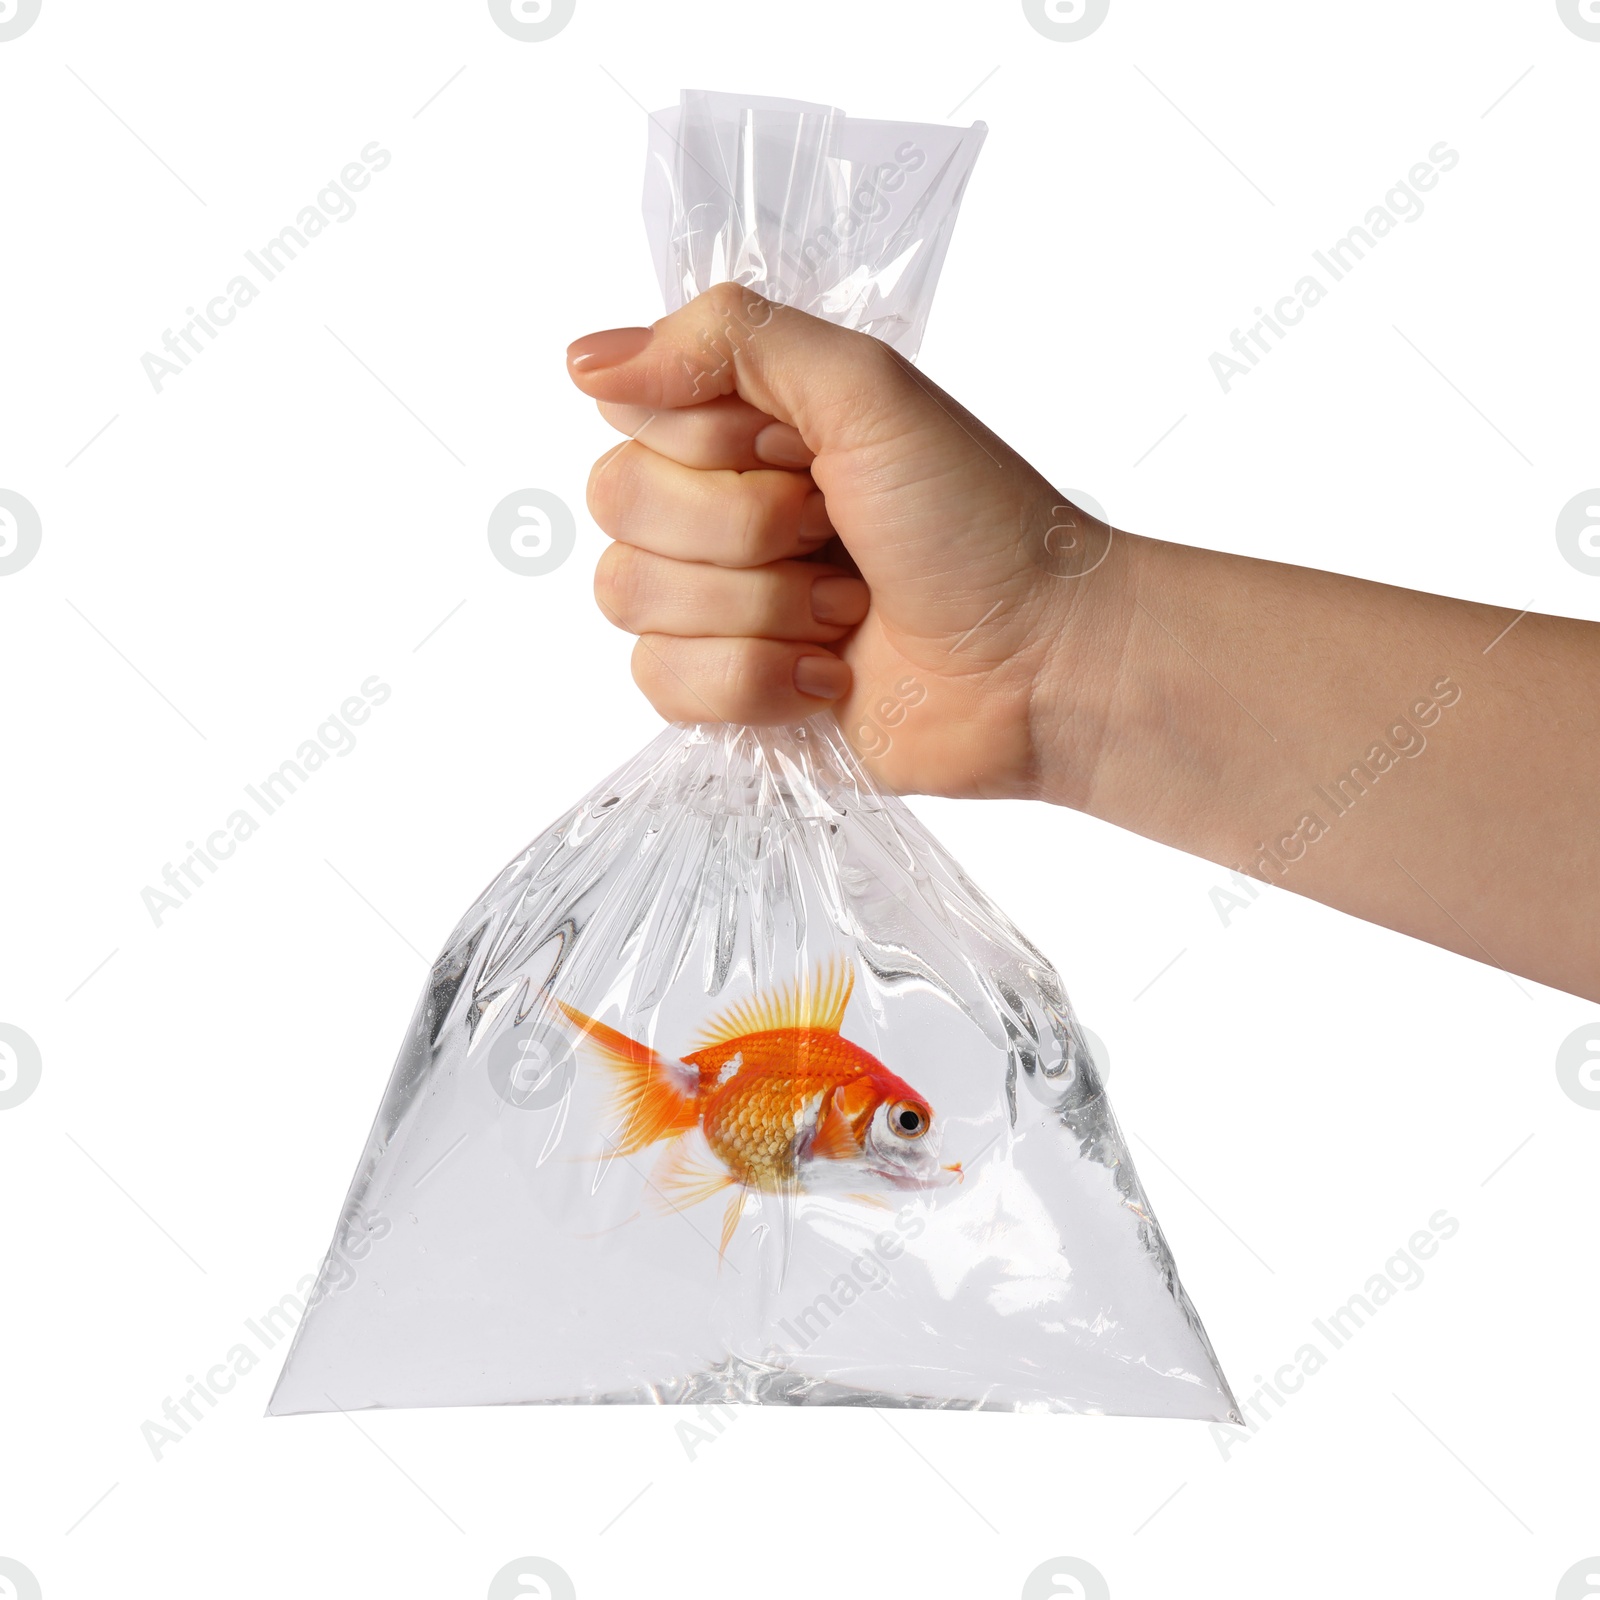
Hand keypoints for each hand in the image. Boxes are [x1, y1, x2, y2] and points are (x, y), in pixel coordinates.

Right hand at [565, 284, 1121, 800]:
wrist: (1038, 664)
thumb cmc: (975, 523)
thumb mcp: (868, 389)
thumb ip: (731, 338)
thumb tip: (584, 361)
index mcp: (746, 427)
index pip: (632, 411)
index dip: (712, 442)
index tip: (803, 455)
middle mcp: (719, 508)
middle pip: (618, 502)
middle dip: (742, 528)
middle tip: (833, 534)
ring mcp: (718, 605)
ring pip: (629, 594)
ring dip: (758, 607)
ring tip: (844, 612)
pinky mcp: (727, 693)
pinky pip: (659, 681)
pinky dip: (755, 680)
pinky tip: (827, 675)